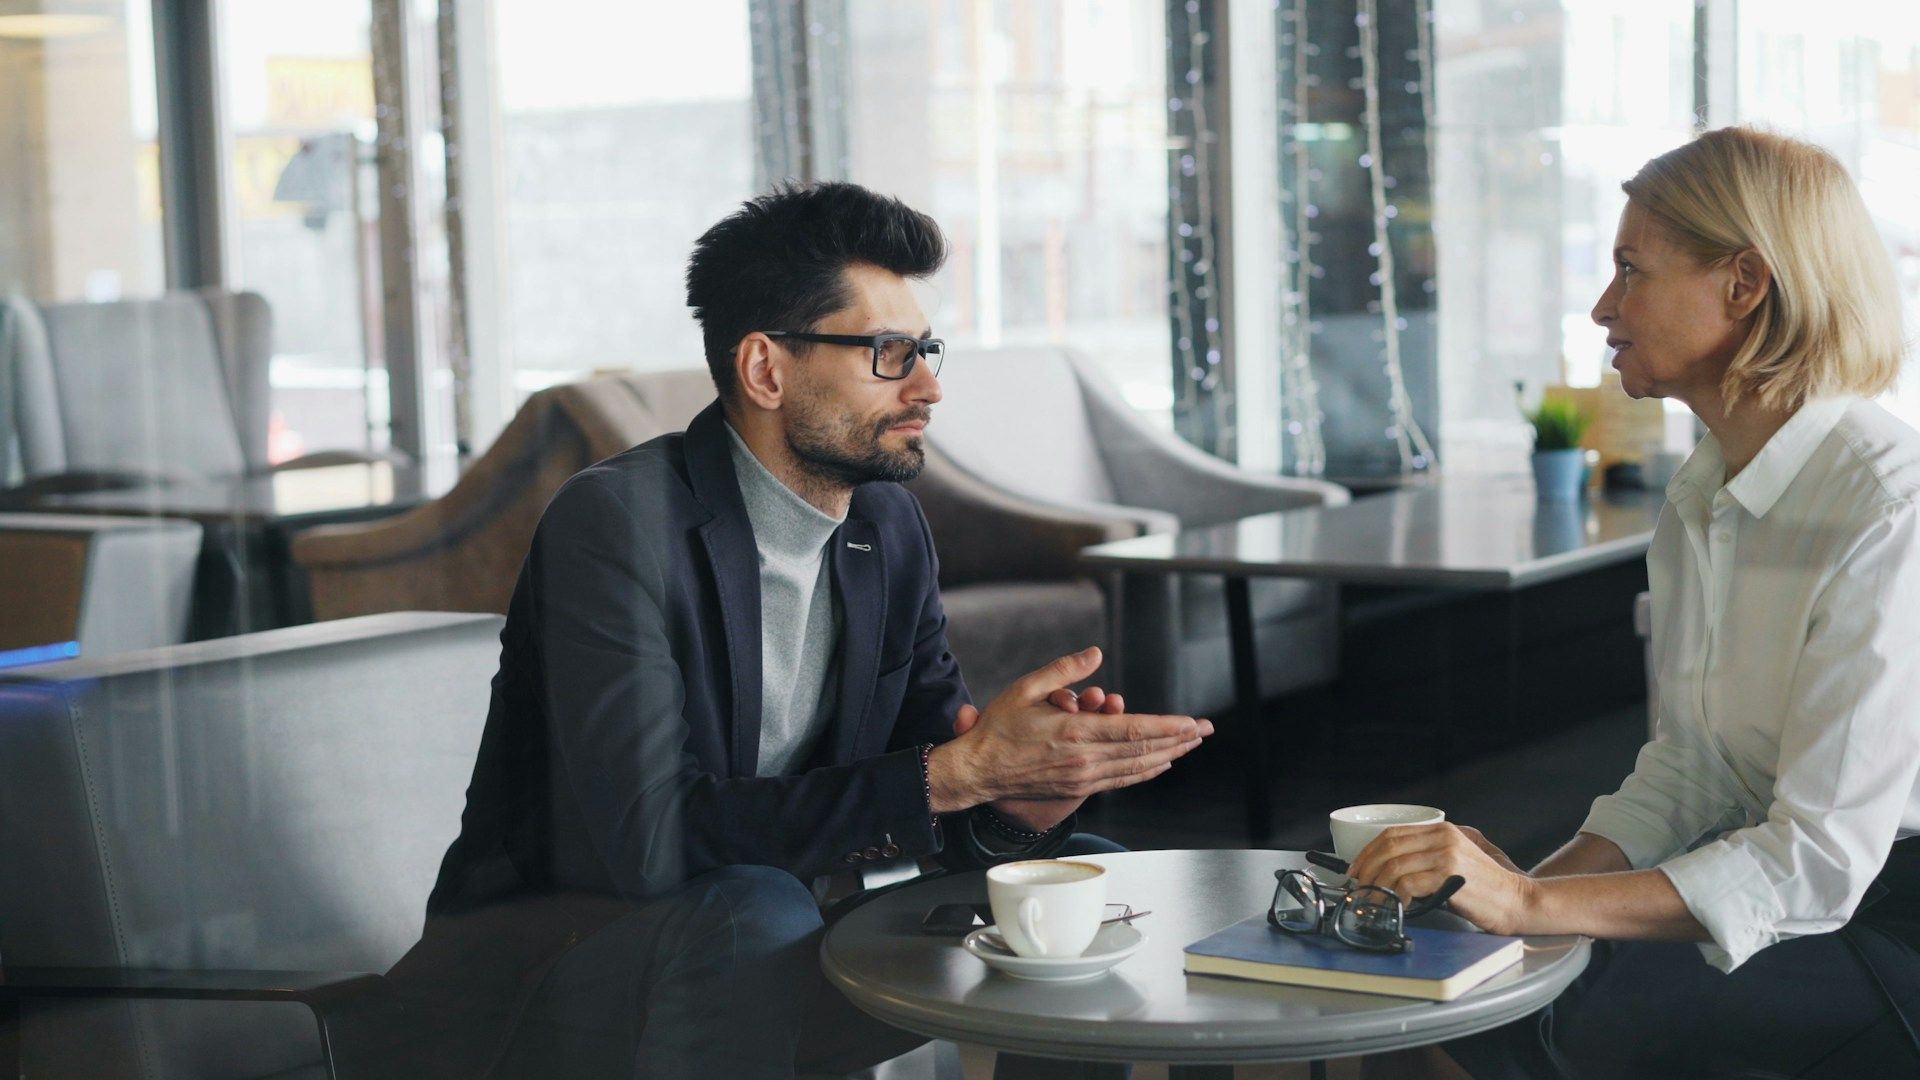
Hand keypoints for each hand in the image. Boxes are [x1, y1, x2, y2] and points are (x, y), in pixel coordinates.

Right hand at [928, 647, 1211, 811]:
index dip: (1168, 728)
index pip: (1133, 730)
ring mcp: (1082, 778)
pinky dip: (1144, 772)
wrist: (979, 771)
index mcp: (1074, 733)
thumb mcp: (1026, 688)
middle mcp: (1084, 759)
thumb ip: (1064, 671)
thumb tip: (1096, 654)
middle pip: (1143, 751)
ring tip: (1190, 746)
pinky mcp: (1078, 788)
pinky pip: (1120, 780)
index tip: (1193, 723)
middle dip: (1178, 741)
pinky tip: (1158, 765)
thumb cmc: (998, 729)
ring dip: (1167, 756)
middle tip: (1204, 732)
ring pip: (1136, 768)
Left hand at [1346, 823, 1536, 935]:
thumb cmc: (1484, 888)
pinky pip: (1408, 883)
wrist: (1517, 901)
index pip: (1392, 834)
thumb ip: (1426, 857)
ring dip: (1377, 886)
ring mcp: (1447, 854)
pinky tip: (1394, 906)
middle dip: (1367, 869)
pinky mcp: (1449, 875)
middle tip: (1358, 888)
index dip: (1368, 852)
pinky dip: (1395, 896)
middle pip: (1389, 847)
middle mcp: (1443, 837)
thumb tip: (1386, 868)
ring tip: (1372, 901)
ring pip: (1394, 866)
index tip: (1356, 870)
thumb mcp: (1454, 861)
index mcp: (1442, 830)